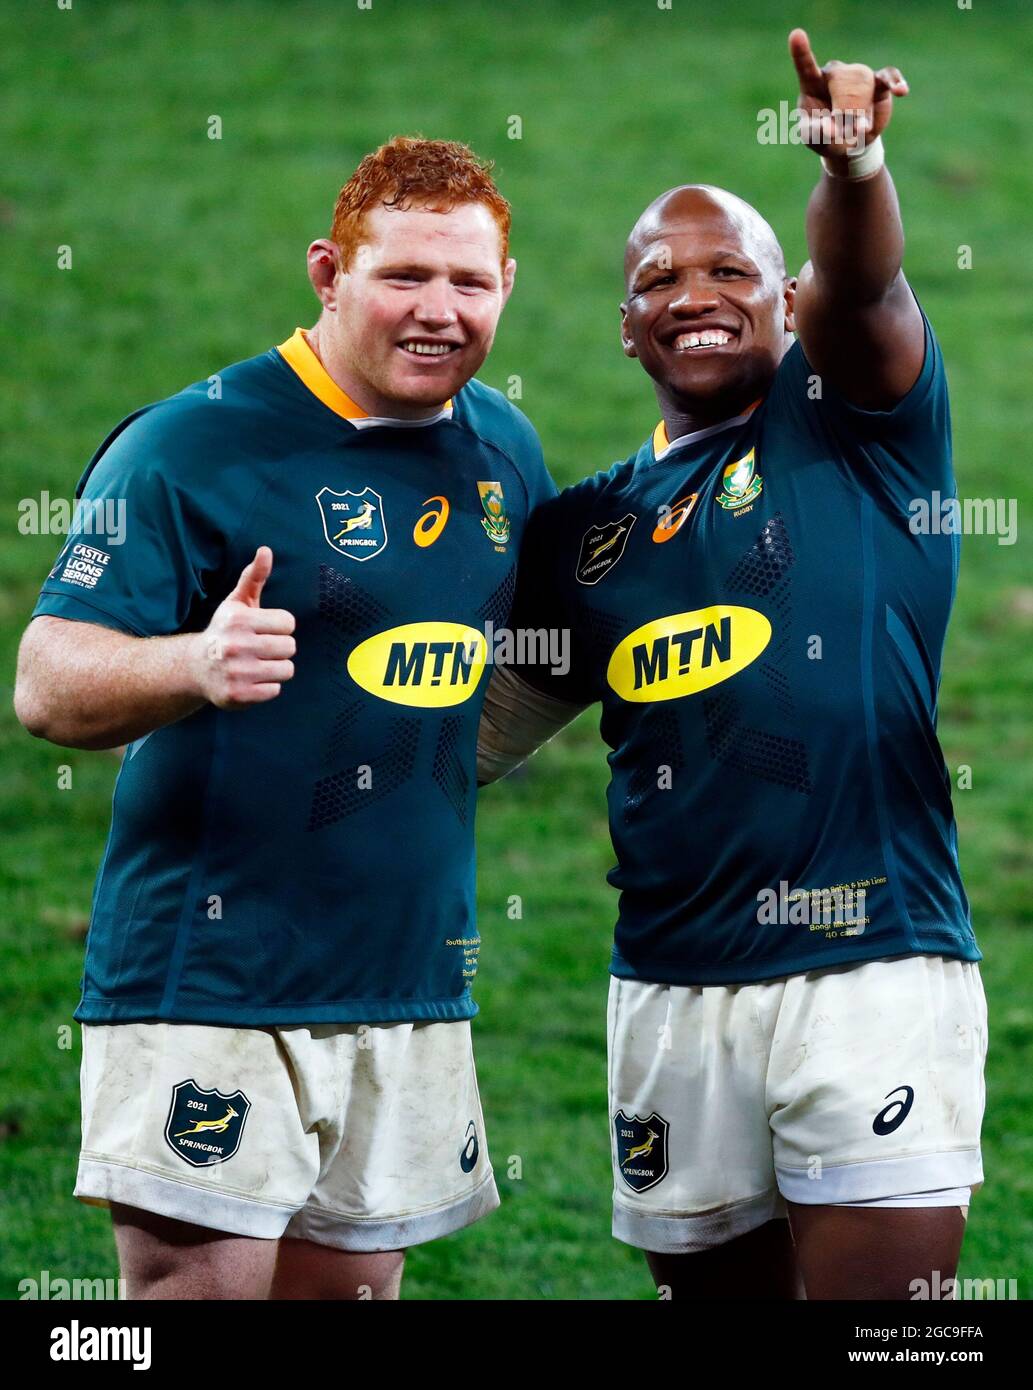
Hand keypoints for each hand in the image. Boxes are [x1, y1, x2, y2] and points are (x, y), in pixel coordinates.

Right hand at [193, 546, 295, 707]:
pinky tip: (250, 680)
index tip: (263, 630)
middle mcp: (235, 645)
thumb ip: (253, 577)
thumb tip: (266, 551)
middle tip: (260, 649)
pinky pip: (275, 691)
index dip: (279, 627)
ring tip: (257, 664)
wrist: (196, 667)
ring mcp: (236, 672)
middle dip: (279, 648)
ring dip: (276, 668)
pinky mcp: (238, 695)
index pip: (288, 623)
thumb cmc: (225, 631)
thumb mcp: (237, 603)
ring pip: (286, 670)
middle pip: (290, 647)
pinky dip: (267, 687)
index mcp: (238, 619)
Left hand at [789, 27, 907, 159]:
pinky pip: (888, 76)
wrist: (850, 143)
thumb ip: (815, 133)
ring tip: (858, 131)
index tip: (796, 35)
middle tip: (844, 133)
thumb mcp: (814, 139)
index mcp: (813, 83)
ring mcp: (858, 75)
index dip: (801, 52)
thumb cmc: (826, 137)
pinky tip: (901, 91)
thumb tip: (829, 128)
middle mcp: (835, 74)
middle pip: (842, 84)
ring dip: (862, 115)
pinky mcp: (878, 83)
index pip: (806, 66)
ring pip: (864, 85)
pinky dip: (895, 83)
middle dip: (845, 113)